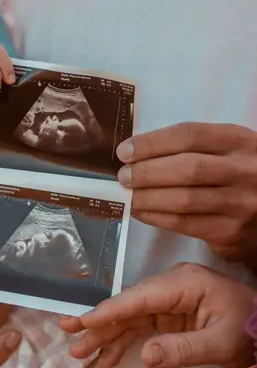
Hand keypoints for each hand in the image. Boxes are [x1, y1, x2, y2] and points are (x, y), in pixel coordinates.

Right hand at [61, 263, 254, 367]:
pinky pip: (140, 326)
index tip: (83, 320)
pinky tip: (109, 357)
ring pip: (130, 316)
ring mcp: (168, 301)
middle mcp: (171, 287)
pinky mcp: (168, 315)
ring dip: (106, 333)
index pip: (140, 296)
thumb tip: (144, 356)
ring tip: (80, 351)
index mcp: (184, 284)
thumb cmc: (248, 329)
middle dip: (99, 320)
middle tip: (68, 331)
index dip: (110, 309)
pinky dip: (124, 341)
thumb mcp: (220, 343)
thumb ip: (183, 349)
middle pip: (129, 304)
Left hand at [117, 123, 256, 264]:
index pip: (190, 135)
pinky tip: (141, 212)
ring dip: (148, 198)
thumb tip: (139, 153)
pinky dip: (157, 217)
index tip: (125, 151)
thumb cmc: (239, 177)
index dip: (152, 143)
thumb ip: (196, 148)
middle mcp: (244, 170)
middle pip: (187, 168)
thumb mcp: (229, 151)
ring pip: (184, 200)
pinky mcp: (230, 232)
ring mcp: (239, 203)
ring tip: (128, 196)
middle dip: (147, 172)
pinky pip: (185, 224)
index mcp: (240, 140)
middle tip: (123, 177)